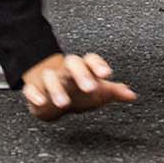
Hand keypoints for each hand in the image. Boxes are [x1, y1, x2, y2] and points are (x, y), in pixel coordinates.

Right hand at [20, 52, 138, 120]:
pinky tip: (41, 102)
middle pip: (72, 63)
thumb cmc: (78, 92)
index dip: (98, 65)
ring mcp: (49, 80)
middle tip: (90, 88)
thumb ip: (114, 92)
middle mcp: (66, 71)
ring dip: (57, 89)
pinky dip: (35, 95)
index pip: (90, 60)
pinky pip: (31, 90)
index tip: (107, 74)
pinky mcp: (34, 91)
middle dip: (81, 74)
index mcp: (82, 69)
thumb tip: (132, 95)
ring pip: (50, 77)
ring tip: (64, 103)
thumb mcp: (97, 93)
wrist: (52, 97)